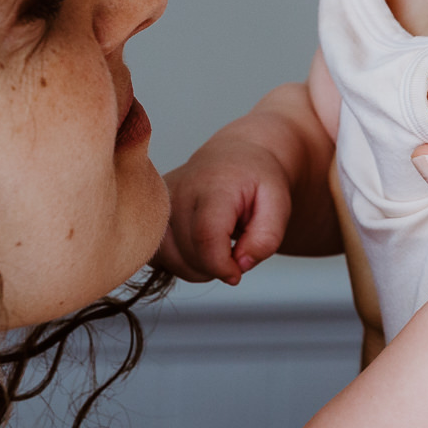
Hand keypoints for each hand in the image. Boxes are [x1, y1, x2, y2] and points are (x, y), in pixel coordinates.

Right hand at [158, 133, 296, 283]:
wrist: (235, 155)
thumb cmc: (257, 181)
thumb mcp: (280, 205)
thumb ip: (267, 238)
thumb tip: (239, 265)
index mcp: (214, 186)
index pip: (206, 237)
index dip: (222, 266)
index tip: (237, 272)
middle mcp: (179, 190)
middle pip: (188, 253)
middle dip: (214, 267)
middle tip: (233, 252)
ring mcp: (159, 201)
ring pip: (168, 258)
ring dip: (195, 268)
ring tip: (216, 250)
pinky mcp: (148, 211)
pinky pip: (156, 255)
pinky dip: (177, 262)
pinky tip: (197, 248)